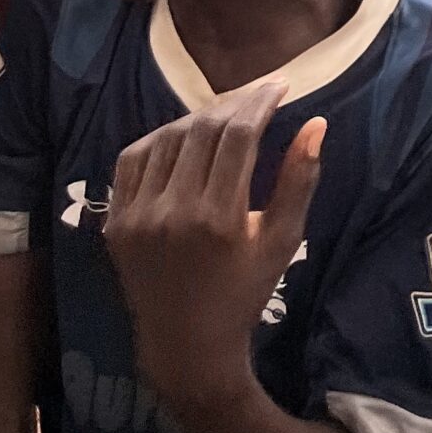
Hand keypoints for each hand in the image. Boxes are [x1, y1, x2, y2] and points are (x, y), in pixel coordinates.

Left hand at [105, 82, 323, 415]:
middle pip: (202, 129)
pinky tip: (183, 135)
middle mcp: (173, 212)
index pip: (238, 135)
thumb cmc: (244, 292)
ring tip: (225, 113)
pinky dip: (160, 138)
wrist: (185, 346)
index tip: (280, 86)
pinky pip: (133, 160)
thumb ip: (299, 180)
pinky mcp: (115, 222)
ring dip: (199, 116)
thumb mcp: (282, 241)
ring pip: (167, 137)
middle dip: (234, 102)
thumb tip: (316, 124)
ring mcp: (137, 217)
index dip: (260, 101)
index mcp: (219, 219)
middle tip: (258, 94)